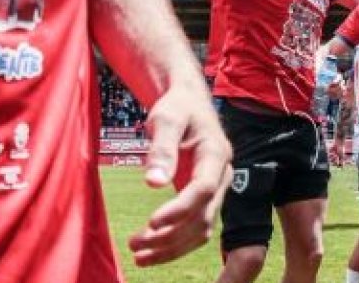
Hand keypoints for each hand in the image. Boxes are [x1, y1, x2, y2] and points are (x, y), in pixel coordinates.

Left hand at [129, 85, 231, 266]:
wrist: (189, 103)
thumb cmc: (177, 107)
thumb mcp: (166, 119)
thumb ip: (162, 149)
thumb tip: (153, 183)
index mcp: (216, 152)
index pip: (203, 189)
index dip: (179, 209)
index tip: (151, 223)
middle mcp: (222, 175)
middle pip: (203, 216)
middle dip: (170, 235)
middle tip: (135, 244)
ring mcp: (216, 188)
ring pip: (201, 228)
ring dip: (171, 246)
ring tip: (139, 255)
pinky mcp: (205, 197)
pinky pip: (195, 227)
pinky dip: (175, 242)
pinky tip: (150, 251)